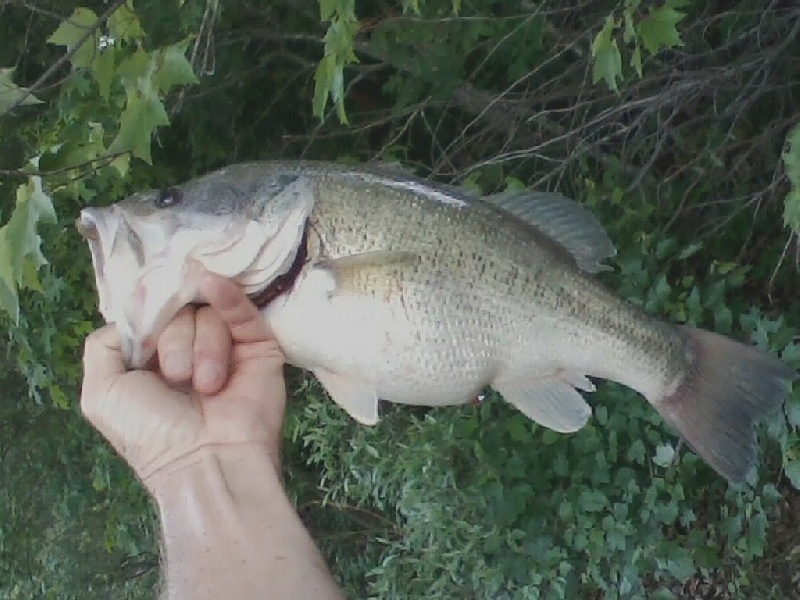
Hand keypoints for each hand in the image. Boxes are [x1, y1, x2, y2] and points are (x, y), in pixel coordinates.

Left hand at [80, 273, 285, 488]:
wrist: (207, 459)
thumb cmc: (152, 431)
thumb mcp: (102, 393)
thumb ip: (103, 345)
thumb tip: (135, 313)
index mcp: (154, 360)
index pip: (151, 314)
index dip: (147, 318)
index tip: (146, 339)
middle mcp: (190, 350)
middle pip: (177, 311)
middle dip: (174, 342)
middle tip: (177, 378)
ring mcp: (226, 347)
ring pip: (206, 314)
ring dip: (202, 348)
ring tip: (207, 386)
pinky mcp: (258, 346)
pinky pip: (240, 309)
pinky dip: (226, 295)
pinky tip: (212, 285)